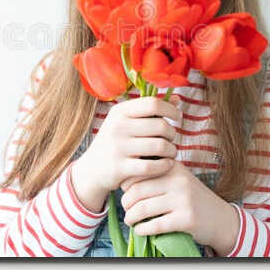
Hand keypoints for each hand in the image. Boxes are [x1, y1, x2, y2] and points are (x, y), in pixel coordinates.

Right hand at [69, 92, 179, 210]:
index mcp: (120, 112)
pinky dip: (165, 165)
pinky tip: (167, 164)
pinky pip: (152, 166)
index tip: (177, 117)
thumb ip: (149, 110)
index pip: (153, 104)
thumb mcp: (125, 122)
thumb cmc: (116, 142)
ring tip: (171, 152)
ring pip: (160, 146)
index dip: (171, 109)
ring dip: (172, 150)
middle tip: (172, 139)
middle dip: (172, 133)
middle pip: (160, 125)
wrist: (92, 170)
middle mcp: (117, 127)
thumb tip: (177, 99)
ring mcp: (117, 147)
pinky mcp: (120, 168)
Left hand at [120, 164, 239, 254]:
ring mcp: (183, 200)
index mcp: (173, 167)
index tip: (126, 194)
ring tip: (130, 221)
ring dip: (131, 218)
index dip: (126, 185)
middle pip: (137, 191)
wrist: (220, 219)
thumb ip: (157, 176)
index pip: (139, 172)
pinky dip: (142, 230)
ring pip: (142, 209)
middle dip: (126, 203)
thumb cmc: (192, 200)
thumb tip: (123, 181)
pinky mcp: (186, 219)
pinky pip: (154, 225)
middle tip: (126, 210)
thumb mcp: (178, 180)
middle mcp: (178, 180)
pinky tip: (140, 230)